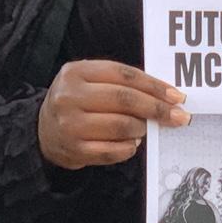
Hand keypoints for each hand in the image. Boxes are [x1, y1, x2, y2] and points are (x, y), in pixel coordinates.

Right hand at [38, 60, 188, 170]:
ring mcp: (70, 125)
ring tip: (144, 128)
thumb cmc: (78, 102)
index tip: (177, 96)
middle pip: (124, 99)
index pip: (124, 75)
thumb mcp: (90, 82)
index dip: (154, 86)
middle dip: (156, 108)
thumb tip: (166, 97)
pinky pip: (113, 150)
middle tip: (178, 116)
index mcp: (76, 72)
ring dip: (141, 128)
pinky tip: (131, 143)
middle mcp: (70, 96)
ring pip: (121, 126)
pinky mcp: (74, 150)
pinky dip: (129, 148)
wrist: (43, 131)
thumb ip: (121, 84)